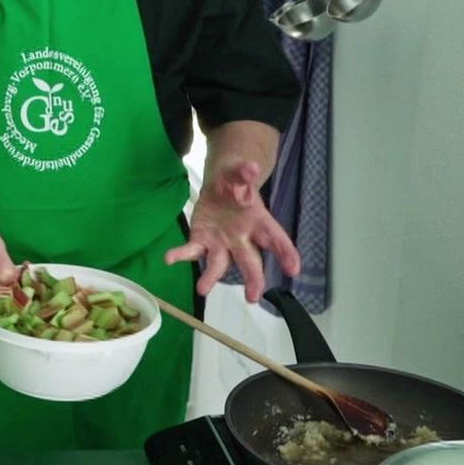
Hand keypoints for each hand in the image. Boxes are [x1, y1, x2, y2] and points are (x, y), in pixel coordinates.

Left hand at [165, 161, 300, 301]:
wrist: (221, 184)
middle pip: (250, 261)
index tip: (293, 269)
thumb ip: (244, 174)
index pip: (275, 239)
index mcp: (258, 222)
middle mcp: (242, 238)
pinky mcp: (201, 241)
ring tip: (203, 289)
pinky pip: (191, 251)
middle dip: (253, 278)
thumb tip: (251, 167)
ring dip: (211, 277)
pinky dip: (180, 255)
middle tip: (252, 297)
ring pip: (219, 264)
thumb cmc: (236, 183)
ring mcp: (221, 243)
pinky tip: (169, 258)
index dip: (286, 253)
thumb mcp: (239, 175)